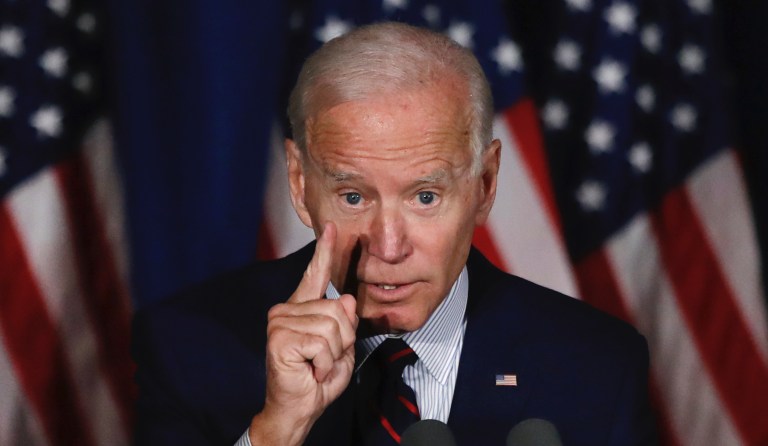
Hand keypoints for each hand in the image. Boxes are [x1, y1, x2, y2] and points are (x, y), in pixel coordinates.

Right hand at [249, 223, 357, 444]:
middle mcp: (287, 309)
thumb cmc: (317, 378)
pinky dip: (325, 364)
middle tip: (325, 359)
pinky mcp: (279, 338)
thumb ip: (345, 322)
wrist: (298, 408)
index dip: (325, 252)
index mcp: (303, 308)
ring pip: (333, 327)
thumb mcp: (342, 348)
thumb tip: (345, 300)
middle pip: (338, 310)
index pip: (316, 275)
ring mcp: (280, 322)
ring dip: (334, 355)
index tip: (332, 228)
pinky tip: (311, 371)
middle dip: (342, 341)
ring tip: (317, 366)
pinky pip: (322, 343)